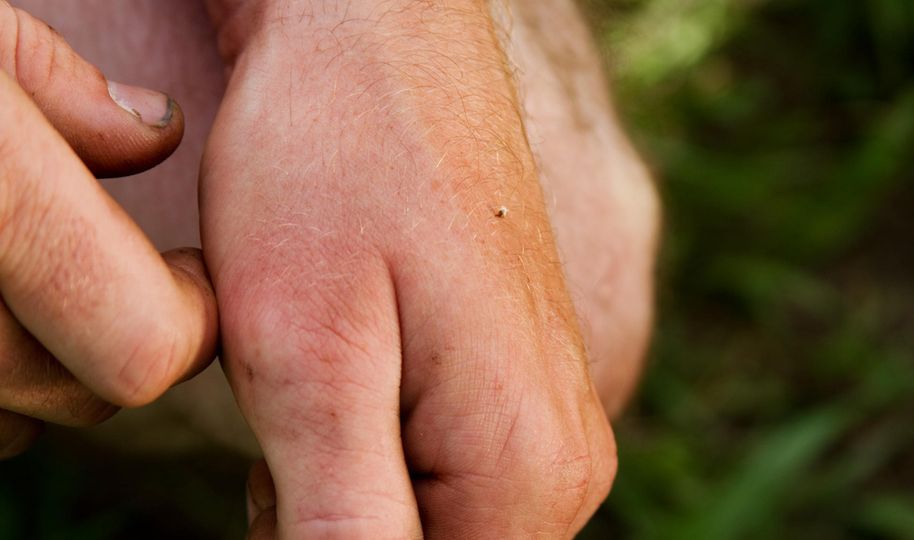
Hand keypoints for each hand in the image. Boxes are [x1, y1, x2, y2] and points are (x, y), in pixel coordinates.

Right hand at [0, 2, 217, 457]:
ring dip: (45, 363)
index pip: (146, 345)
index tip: (188, 274)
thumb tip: (153, 133)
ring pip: (10, 418)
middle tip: (108, 268)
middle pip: (78, 394)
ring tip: (29, 279)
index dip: (190, 317)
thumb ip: (53, 83)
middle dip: (112, 340)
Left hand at [202, 1, 615, 536]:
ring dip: (344, 484)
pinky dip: (368, 446)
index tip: (283, 471)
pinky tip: (345, 357)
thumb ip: (342, 532)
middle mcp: (565, 454)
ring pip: (427, 522)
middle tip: (286, 415)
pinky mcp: (519, 381)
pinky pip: (440, 468)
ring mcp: (550, 413)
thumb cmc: (333, 165)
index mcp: (526, 470)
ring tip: (317, 368)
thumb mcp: (310, 356)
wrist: (382, 36)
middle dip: (329, 526)